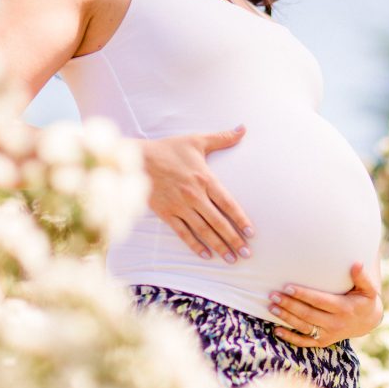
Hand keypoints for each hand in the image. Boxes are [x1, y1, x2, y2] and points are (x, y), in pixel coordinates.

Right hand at [139, 124, 254, 263]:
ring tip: (231, 259)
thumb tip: (244, 128)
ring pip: (203, 230)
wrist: (137, 159)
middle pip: (218, 221)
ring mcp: (180, 206)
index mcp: (205, 179)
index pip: (228, 203)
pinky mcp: (166, 213)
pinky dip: (195, 245)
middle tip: (246, 253)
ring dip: (218, 246)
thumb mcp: (196, 141)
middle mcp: (194, 195)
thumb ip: (222, 138)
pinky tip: (206, 255)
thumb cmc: (169, 149)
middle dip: (233, 239)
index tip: (251, 233)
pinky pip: (183, 233)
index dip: (240, 219)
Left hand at [268, 261, 383, 346]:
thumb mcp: (368, 289)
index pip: (320, 301)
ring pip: (303, 327)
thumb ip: (362, 277)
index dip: (303, 295)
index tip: (288, 287)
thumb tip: (357, 263)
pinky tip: (276, 330)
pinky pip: (304, 342)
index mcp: (344, 309)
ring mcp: (328, 335)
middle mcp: (335, 324)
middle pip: (308, 314)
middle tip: (273, 295)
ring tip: (271, 307)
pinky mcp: (323, 341)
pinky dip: (289, 338)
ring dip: (286, 318)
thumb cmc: (364, 300)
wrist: (367, 322)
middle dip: (289, 305)